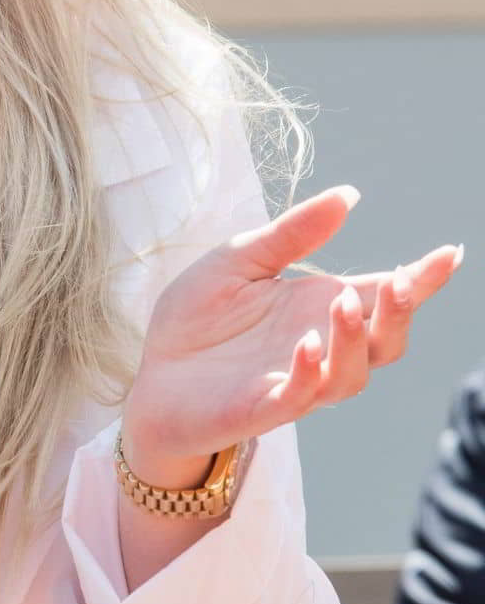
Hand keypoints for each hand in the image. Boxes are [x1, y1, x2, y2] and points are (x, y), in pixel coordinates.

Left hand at [122, 187, 462, 480]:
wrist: (151, 376)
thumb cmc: (197, 319)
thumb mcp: (240, 259)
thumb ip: (292, 234)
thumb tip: (348, 194)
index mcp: (319, 306)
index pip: (383, 294)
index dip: (422, 279)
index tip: (451, 253)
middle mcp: (319, 347)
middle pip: (384, 341)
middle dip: (402, 313)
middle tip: (402, 282)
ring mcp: (294, 381)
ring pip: (350, 374)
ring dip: (353, 339)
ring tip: (344, 299)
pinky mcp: (260, 409)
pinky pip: (297, 398)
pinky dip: (308, 373)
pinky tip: (306, 345)